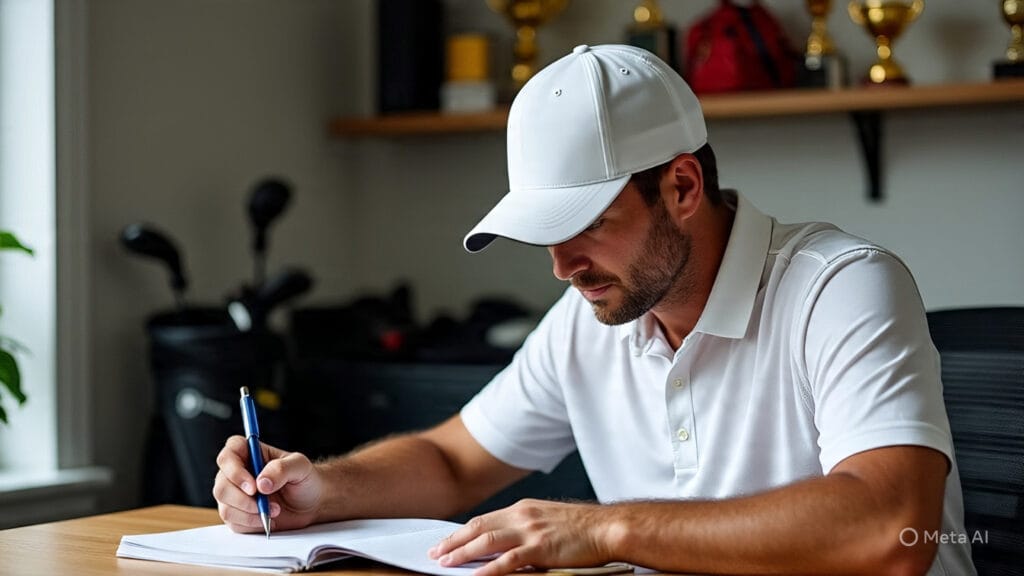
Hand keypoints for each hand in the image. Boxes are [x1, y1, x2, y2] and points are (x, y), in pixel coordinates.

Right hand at [213, 435, 322, 532]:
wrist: (311, 504)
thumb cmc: (305, 479)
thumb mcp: (301, 467)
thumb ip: (282, 469)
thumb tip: (261, 483)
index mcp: (251, 453)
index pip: (230, 452)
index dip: (234, 469)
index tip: (253, 486)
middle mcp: (238, 472)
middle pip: (221, 484)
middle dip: (242, 499)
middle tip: (264, 503)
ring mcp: (234, 494)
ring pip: (224, 505)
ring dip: (249, 513)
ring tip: (273, 510)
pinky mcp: (237, 513)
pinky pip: (233, 522)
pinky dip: (251, 524)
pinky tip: (267, 519)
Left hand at [428, 499, 611, 575]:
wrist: (607, 528)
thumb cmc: (581, 528)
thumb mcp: (546, 520)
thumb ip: (524, 528)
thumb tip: (502, 542)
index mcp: (522, 509)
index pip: (483, 520)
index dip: (461, 532)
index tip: (445, 542)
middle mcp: (522, 516)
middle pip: (478, 527)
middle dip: (453, 541)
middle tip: (435, 553)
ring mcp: (530, 531)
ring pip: (487, 541)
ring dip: (463, 553)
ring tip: (445, 563)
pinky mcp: (540, 548)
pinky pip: (508, 560)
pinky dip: (489, 569)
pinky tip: (475, 575)